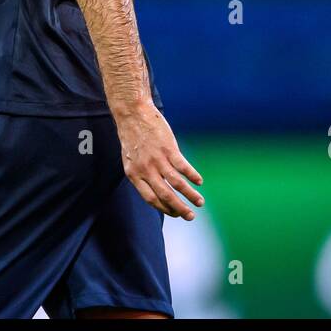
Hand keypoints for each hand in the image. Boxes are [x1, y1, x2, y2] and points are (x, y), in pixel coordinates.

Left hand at [113, 103, 203, 219]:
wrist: (132, 114)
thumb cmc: (132, 137)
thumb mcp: (130, 159)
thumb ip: (141, 174)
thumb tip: (155, 189)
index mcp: (134, 175)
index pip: (151, 199)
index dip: (164, 208)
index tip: (176, 213)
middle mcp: (146, 170)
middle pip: (165, 195)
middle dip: (179, 209)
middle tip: (191, 217)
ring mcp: (157, 159)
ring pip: (176, 183)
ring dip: (190, 195)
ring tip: (200, 202)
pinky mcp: (168, 148)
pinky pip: (182, 166)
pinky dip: (192, 175)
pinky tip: (199, 181)